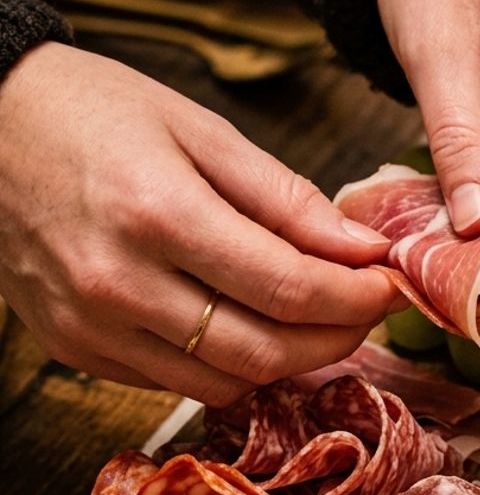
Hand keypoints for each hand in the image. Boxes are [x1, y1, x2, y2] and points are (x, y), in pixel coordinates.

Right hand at [0, 43, 403, 405]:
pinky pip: (172, 382)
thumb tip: (361, 250)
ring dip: (285, 360)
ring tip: (316, 319)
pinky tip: (247, 324)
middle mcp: (119, 284)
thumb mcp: (201, 130)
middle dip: (336, 338)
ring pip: (222, 382)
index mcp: (158, 214)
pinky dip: (225, 364)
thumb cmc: (95, 111)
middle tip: (368, 309)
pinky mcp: (72, 349)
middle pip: (263, 351)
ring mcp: (89, 326)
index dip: (355, 297)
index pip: (287, 288)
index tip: (390, 283)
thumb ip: (285, 199)